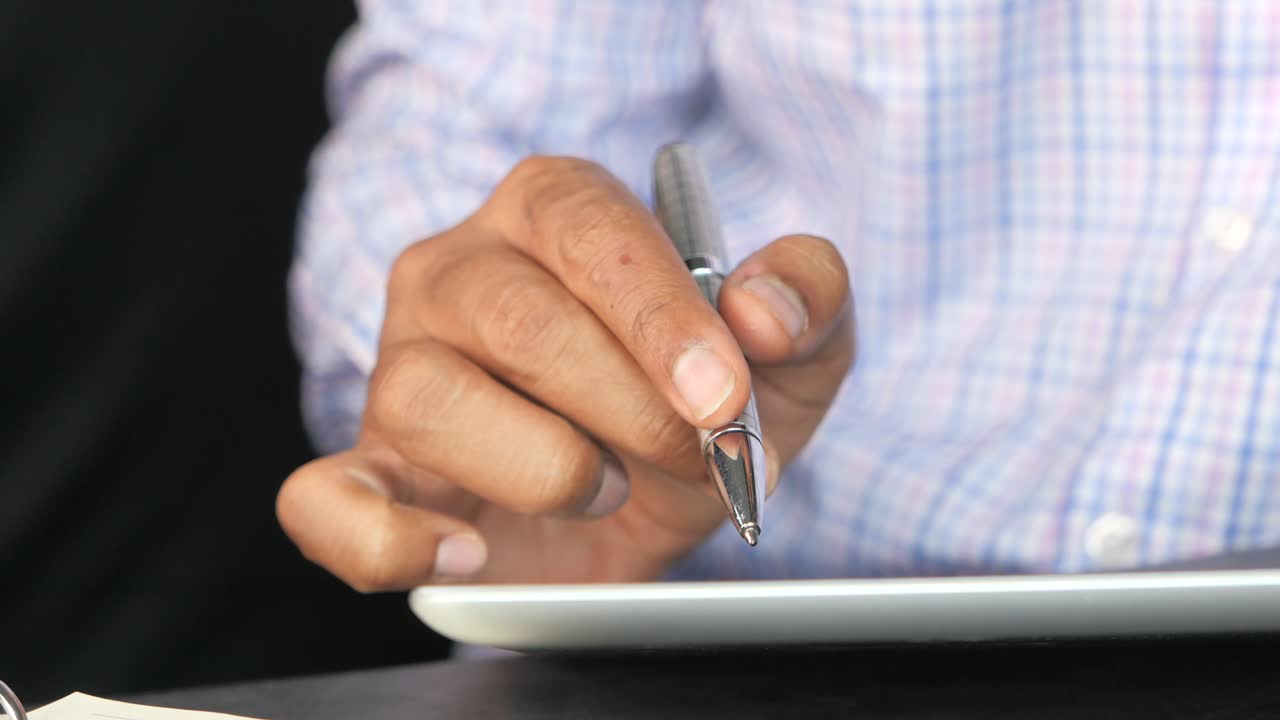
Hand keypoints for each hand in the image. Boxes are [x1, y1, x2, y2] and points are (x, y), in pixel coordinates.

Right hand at [277, 157, 854, 589]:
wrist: (640, 500)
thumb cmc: (695, 404)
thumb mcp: (787, 353)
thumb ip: (808, 299)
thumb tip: (764, 312)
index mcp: (555, 211)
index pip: (590, 230)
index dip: (660, 317)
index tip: (722, 395)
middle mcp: (459, 271)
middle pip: (518, 318)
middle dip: (628, 405)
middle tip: (697, 455)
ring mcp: (400, 368)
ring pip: (427, 400)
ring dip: (543, 466)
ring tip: (601, 484)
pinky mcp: (368, 468)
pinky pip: (323, 499)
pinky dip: (388, 541)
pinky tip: (465, 554)